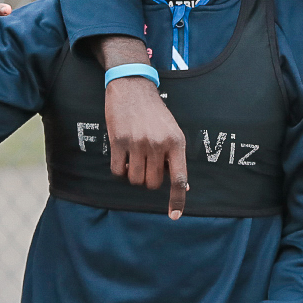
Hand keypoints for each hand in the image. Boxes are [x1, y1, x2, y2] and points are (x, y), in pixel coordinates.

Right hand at [96, 36, 187, 218]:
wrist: (132, 86)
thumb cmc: (154, 112)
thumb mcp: (172, 131)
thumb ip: (176, 157)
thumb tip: (184, 186)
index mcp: (176, 142)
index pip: (179, 178)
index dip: (177, 199)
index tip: (174, 216)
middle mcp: (158, 144)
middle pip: (153, 183)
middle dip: (149, 179)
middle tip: (147, 164)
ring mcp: (138, 143)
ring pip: (135, 180)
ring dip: (134, 175)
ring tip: (135, 158)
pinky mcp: (118, 141)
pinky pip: (118, 172)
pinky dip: (119, 170)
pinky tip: (122, 156)